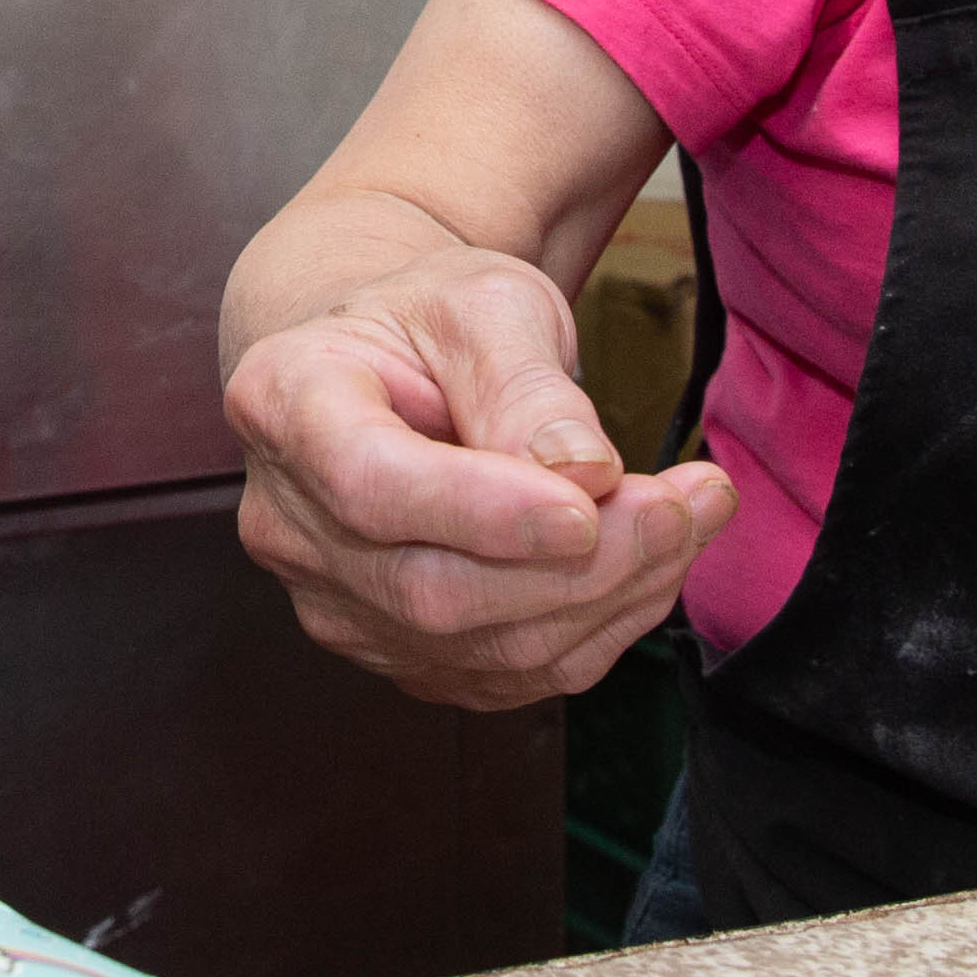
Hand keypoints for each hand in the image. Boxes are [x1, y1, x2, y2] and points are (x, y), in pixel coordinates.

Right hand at [226, 245, 730, 708]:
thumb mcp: (483, 302)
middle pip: (432, 590)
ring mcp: (338, 605)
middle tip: (689, 504)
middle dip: (581, 566)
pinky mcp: (398, 656)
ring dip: (613, 598)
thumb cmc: (430, 322)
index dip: (482, 512)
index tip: (590, 504)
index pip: (370, 485)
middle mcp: (289, 523)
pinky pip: (511, 675)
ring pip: (483, 649)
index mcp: (284, 401)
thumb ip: (526, 383)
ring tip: (691, 516)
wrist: (394, 369)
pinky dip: (601, 628)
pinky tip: (650, 562)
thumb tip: (584, 474)